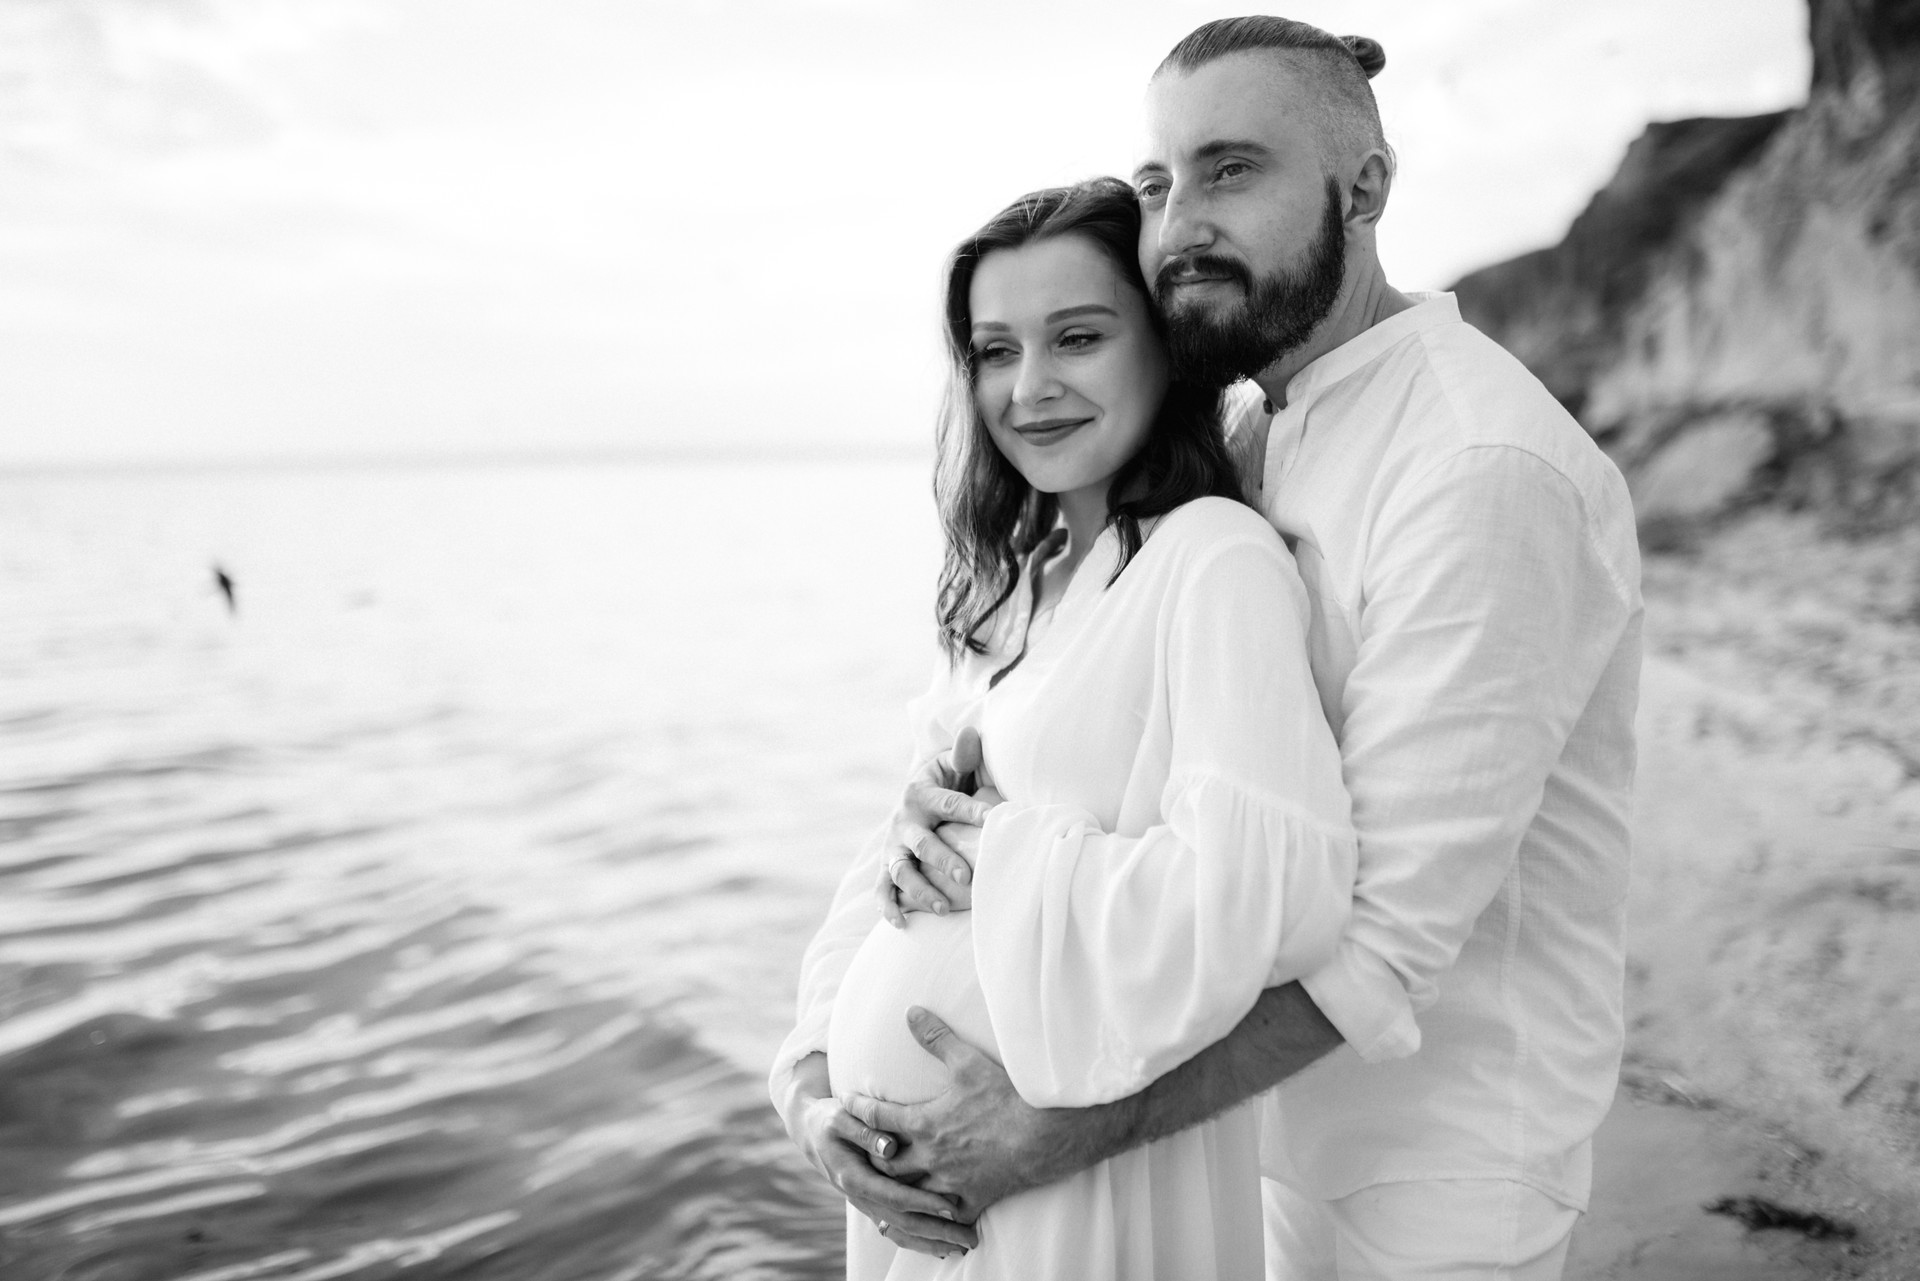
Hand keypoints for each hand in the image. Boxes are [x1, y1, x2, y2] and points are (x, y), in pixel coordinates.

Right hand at [783, 1055, 977, 1256]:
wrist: (813, 1132)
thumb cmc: (832, 1119)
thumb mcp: (842, 1117)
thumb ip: (866, 1131)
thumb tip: (891, 1147)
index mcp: (853, 1176)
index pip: (893, 1196)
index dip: (923, 1203)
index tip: (952, 1208)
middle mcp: (861, 1197)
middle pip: (902, 1223)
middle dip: (937, 1232)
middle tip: (969, 1237)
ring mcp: (867, 1205)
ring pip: (901, 1233)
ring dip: (932, 1242)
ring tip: (963, 1245)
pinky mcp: (874, 1206)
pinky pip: (897, 1230)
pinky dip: (919, 1241)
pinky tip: (942, 1246)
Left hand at [844, 1007, 1080, 1221]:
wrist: (1042, 1137)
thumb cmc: (1004, 1097)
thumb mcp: (968, 1062)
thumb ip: (936, 1037)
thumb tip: (911, 1011)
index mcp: (924, 1123)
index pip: (877, 1116)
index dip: (858, 1108)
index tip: (846, 1103)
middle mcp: (929, 1156)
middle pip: (884, 1162)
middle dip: (869, 1156)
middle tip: (857, 1149)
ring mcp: (949, 1182)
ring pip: (907, 1195)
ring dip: (891, 1191)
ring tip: (877, 1189)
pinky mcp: (971, 1201)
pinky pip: (943, 1219)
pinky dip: (930, 1220)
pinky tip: (923, 1222)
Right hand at [877, 728, 995, 926]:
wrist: (915, 795)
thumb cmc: (946, 781)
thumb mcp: (952, 764)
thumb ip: (963, 755)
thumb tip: (971, 734)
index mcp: (922, 792)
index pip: (949, 804)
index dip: (971, 812)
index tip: (995, 820)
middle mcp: (904, 820)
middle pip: (921, 843)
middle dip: (942, 860)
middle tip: (965, 877)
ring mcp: (893, 845)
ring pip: (901, 870)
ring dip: (920, 890)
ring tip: (944, 908)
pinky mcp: (887, 864)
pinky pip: (883, 888)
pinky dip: (888, 907)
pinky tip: (902, 924)